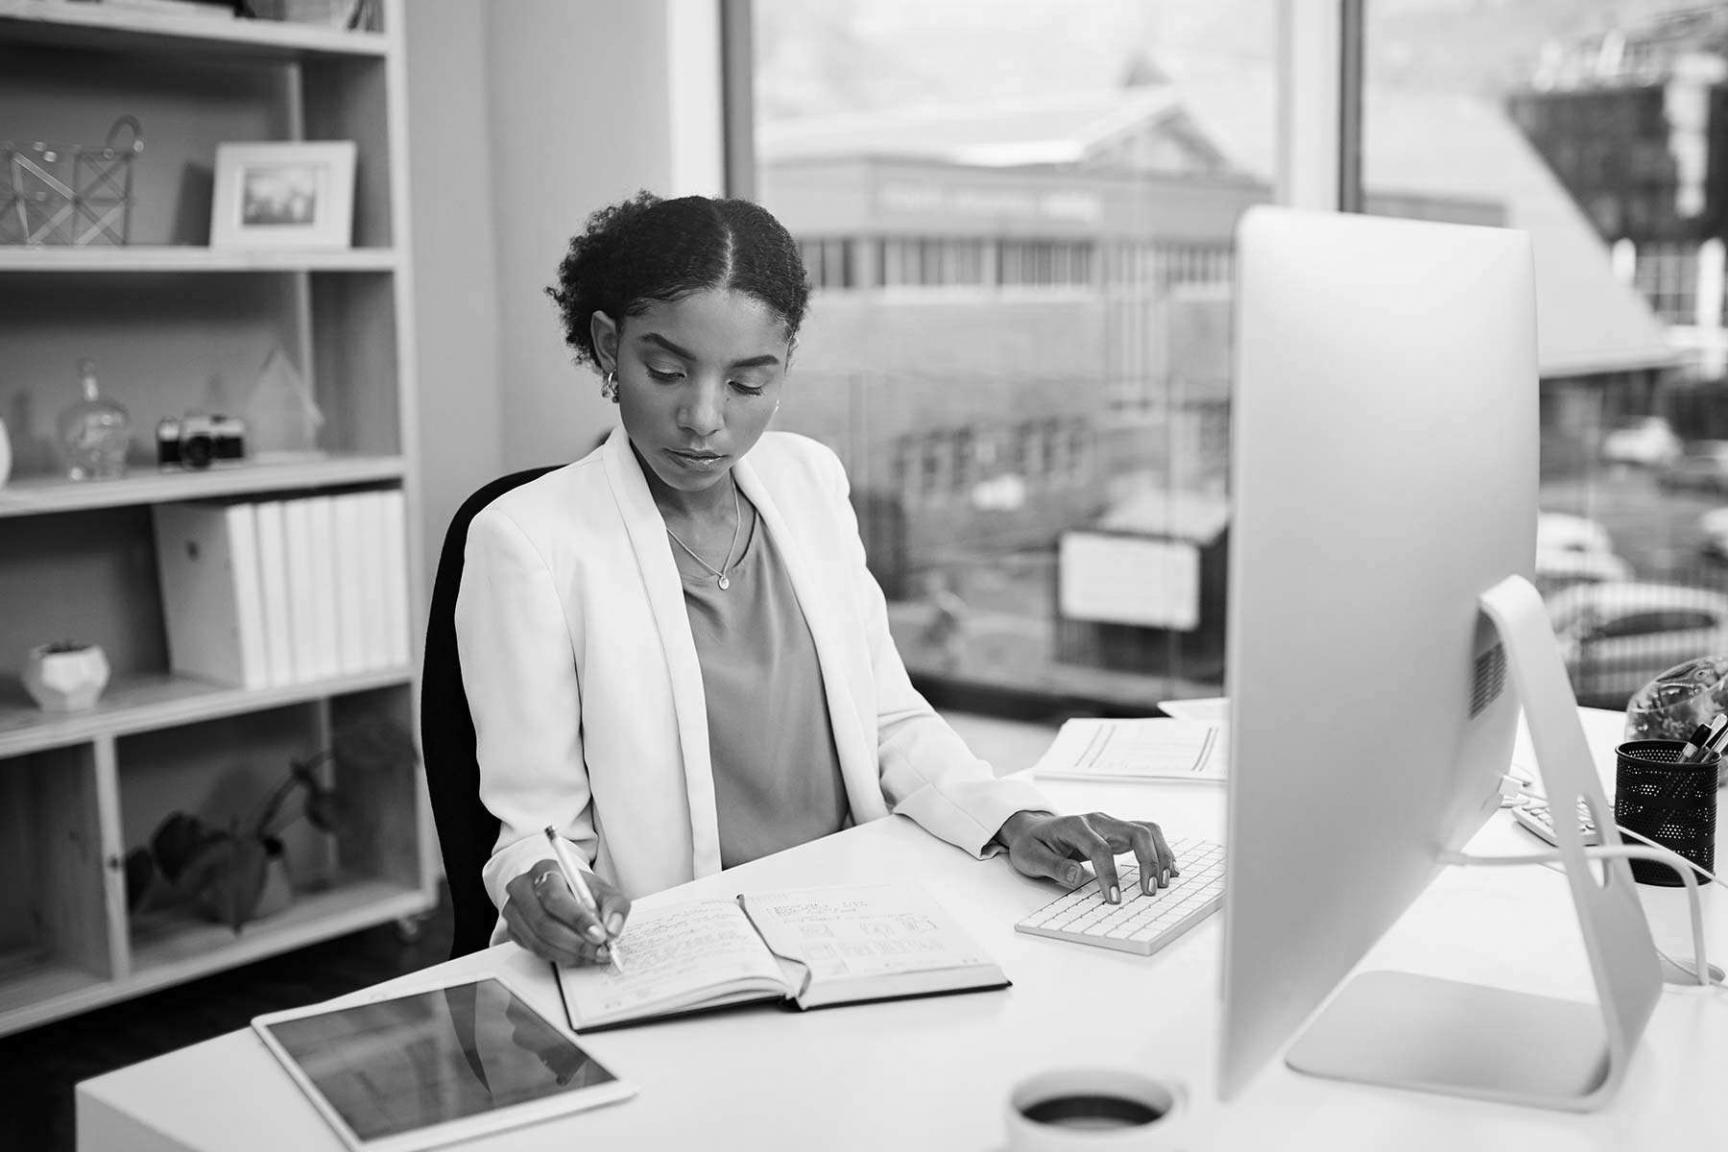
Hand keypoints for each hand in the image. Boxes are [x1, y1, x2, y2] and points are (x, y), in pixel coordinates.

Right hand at [503, 860, 630, 965]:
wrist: (560, 890)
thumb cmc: (578, 889)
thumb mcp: (601, 889)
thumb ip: (614, 905)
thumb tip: (613, 928)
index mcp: (545, 870)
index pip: (555, 897)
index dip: (577, 919)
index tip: (599, 934)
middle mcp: (523, 888)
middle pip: (544, 922)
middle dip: (576, 942)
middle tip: (600, 950)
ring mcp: (514, 910)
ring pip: (539, 941)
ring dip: (570, 954)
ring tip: (592, 955)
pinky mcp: (512, 929)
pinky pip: (535, 950)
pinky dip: (560, 957)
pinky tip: (577, 955)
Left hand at [994, 810, 1177, 904]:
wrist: (1032, 830)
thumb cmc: (1031, 845)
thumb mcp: (1031, 858)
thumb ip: (1053, 867)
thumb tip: (1077, 877)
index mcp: (1074, 826)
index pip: (1100, 848)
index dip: (1110, 875)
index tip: (1114, 900)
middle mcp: (1097, 821)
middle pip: (1135, 832)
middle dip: (1148, 861)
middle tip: (1150, 891)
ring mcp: (1110, 824)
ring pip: (1146, 830)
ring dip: (1160, 854)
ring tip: (1165, 881)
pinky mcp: (1117, 832)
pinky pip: (1145, 836)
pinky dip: (1160, 850)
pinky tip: (1168, 869)